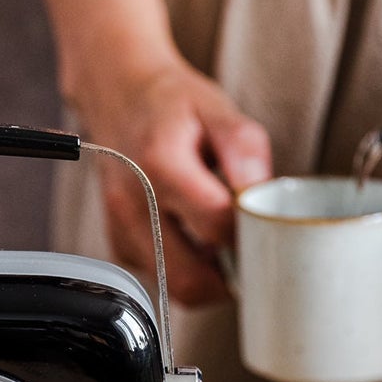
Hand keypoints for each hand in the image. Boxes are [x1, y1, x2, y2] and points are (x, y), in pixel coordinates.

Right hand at [65, 55, 272, 306]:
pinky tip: (195, 235)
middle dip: (228, 278)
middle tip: (250, 254)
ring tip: (221, 239)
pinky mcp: (118, 244)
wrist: (121, 94)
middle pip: (189, 278)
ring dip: (207, 276)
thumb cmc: (174, 104)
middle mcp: (131, 204)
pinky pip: (159, 277)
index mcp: (159, 164)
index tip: (264, 225)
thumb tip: (260, 199)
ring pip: (173, 287)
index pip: (216, 226)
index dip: (248, 233)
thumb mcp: (217, 108)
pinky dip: (185, 267)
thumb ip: (244, 151)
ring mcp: (119, 228)